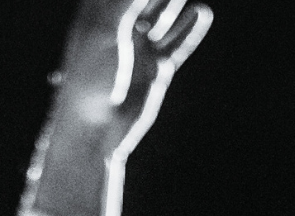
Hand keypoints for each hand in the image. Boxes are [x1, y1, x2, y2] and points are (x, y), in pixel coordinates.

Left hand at [27, 1, 212, 215]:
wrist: (96, 124)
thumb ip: (126, 4)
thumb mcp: (106, 31)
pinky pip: (178, 44)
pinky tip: (202, 12)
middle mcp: (121, 27)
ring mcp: (141, 49)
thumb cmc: (91, 77)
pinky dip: (191, 29)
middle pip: (144, 0)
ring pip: (163, 17)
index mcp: (99, 12)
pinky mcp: (158, 70)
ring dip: (174, 1)